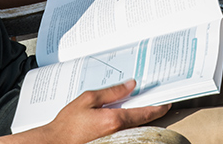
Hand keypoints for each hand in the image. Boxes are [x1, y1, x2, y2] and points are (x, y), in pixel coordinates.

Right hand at [37, 80, 169, 143]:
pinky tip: (125, 116)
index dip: (158, 107)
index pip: (144, 113)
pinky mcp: (109, 143)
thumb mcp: (89, 99)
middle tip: (157, 100)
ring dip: (140, 118)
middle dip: (150, 111)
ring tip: (141, 106)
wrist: (55, 142)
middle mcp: (118, 133)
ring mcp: (114, 140)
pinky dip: (129, 124)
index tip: (167, 102)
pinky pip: (125, 132)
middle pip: (142, 121)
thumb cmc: (68, 124)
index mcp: (114, 120)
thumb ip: (112, 92)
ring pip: (135, 127)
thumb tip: (131, 85)